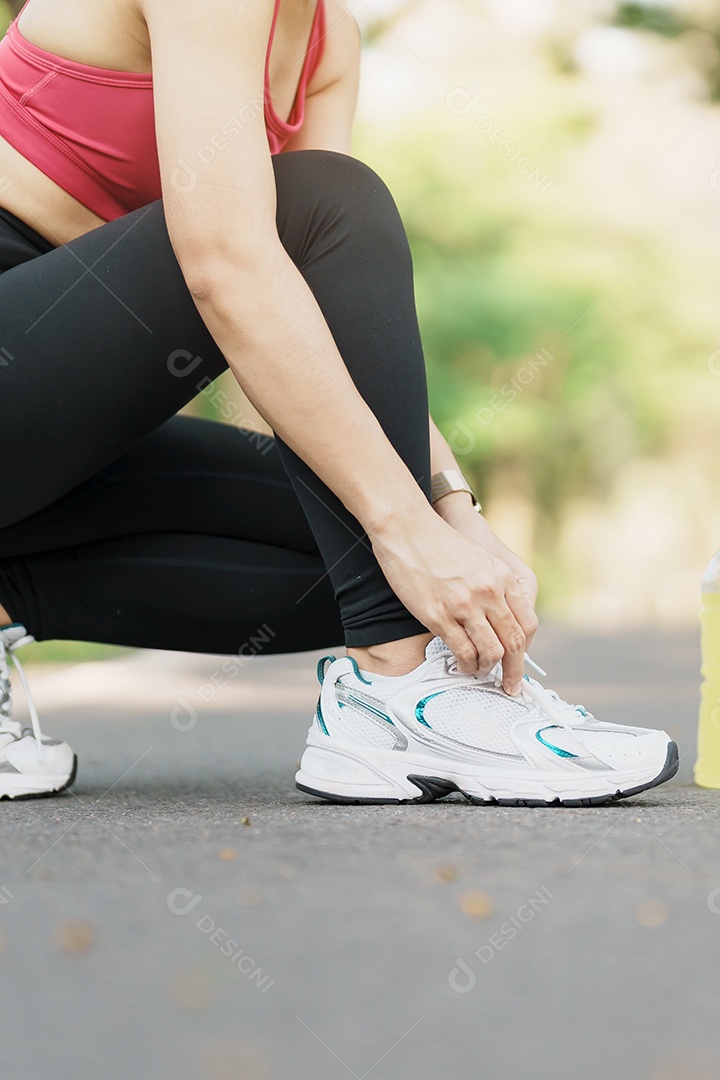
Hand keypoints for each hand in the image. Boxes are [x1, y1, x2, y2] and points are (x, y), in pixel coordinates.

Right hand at [369, 504, 537, 693]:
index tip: (521, 662)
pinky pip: (462, 651)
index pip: (527, 624)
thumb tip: (503, 617)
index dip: (526, 650)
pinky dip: (466, 663)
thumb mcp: (481, 559)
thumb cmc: (440, 542)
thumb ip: (496, 586)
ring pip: (491, 652)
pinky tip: (463, 663)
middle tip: (510, 684)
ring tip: (480, 670)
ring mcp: (464, 606)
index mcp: (502, 578)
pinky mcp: (439, 615)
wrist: (407, 529)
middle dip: (514, 670)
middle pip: (513, 643)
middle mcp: (488, 593)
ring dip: (487, 668)